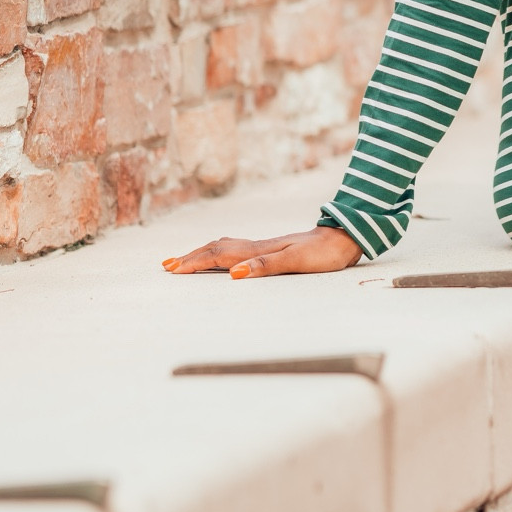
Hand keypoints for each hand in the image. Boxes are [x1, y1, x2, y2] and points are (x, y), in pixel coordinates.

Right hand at [161, 227, 363, 279]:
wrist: (344, 238)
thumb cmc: (322, 253)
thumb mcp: (296, 262)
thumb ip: (265, 266)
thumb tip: (234, 274)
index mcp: (258, 250)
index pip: (218, 255)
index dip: (194, 262)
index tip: (171, 269)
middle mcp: (257, 246)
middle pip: (216, 249)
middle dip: (190, 257)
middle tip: (167, 266)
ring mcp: (264, 247)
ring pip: (225, 248)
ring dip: (202, 254)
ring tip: (185, 260)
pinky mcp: (272, 250)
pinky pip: (237, 250)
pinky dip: (220, 254)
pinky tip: (223, 257)